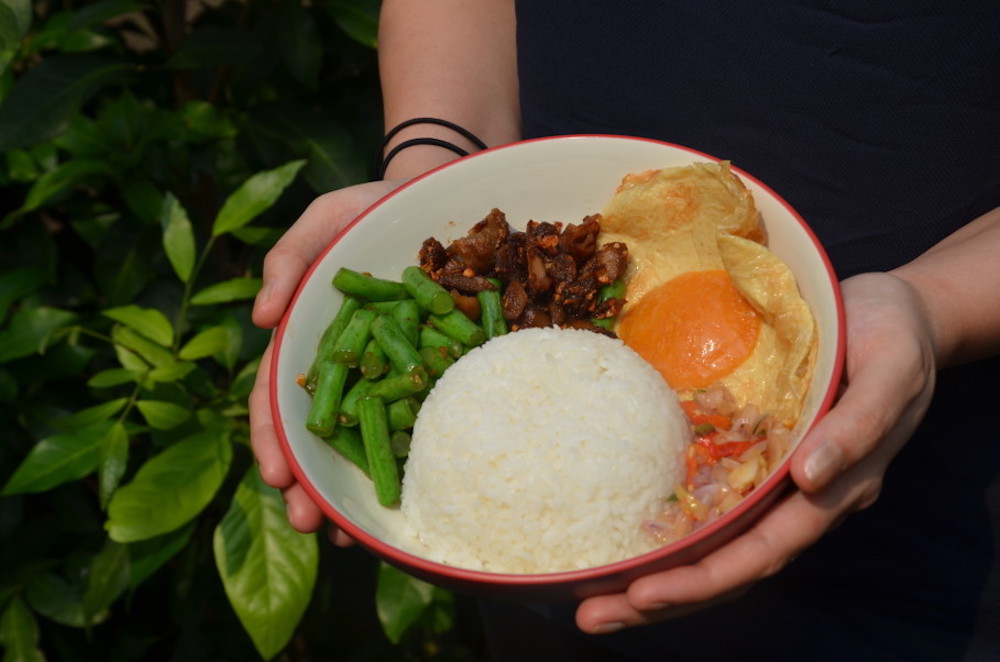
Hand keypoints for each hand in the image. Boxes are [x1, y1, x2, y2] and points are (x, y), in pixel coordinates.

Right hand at [249, 179, 405, 541]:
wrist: (434, 203)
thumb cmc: (367, 211)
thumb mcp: (323, 222)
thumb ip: (289, 260)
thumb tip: (260, 318)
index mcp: (310, 341)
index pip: (279, 398)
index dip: (272, 438)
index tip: (274, 474)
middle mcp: (346, 368)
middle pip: (316, 437)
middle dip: (305, 484)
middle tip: (308, 523)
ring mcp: (387, 377)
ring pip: (362, 445)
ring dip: (350, 492)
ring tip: (348, 536)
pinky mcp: (429, 376)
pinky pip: (416, 423)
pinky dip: (406, 462)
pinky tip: (406, 499)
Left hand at [574, 271, 937, 633]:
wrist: (895, 314)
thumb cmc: (894, 339)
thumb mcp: (892, 372)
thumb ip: (858, 428)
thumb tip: (810, 480)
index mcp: (835, 491)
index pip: (762, 552)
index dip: (704, 578)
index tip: (644, 593)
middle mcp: (797, 498)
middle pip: (727, 565)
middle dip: (662, 595)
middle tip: (592, 614)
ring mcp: (772, 480)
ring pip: (712, 543)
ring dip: (656, 574)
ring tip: (592, 597)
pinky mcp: (752, 454)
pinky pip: (708, 500)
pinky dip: (669, 527)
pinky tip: (623, 536)